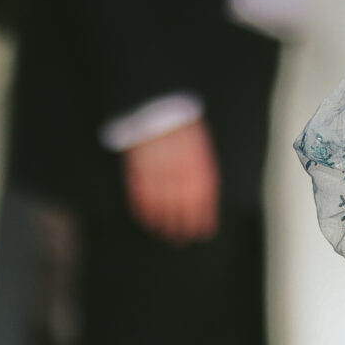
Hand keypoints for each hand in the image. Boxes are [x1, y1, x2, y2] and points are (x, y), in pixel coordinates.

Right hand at [123, 117, 219, 241]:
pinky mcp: (138, 163)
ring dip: (163, 219)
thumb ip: (202, 168)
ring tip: (165, 233)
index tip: (203, 232)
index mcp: (197, 159)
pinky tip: (146, 217)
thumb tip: (206, 198)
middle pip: (182, 201)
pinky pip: (140, 189)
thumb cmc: (181, 126)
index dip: (203, 216)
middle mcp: (178, 164)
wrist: (158, 105)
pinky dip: (143, 206)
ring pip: (161, 199)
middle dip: (182, 223)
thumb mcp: (200, 144)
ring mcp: (157, 164)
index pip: (202, 195)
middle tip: (182, 239)